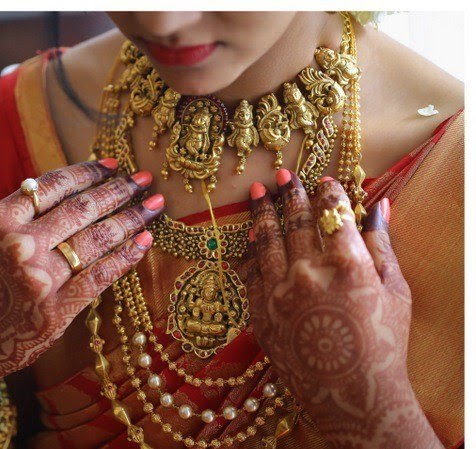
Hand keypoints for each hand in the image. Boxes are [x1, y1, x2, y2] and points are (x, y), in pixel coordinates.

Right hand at [0, 159, 163, 447]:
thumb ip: (31, 214)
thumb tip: (86, 184)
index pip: (54, 185)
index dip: (88, 171)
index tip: (112, 164)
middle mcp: (18, 246)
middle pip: (81, 208)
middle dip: (118, 190)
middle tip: (143, 179)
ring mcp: (39, 279)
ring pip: (97, 238)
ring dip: (131, 217)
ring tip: (153, 204)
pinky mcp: (57, 310)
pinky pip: (101, 275)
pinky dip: (127, 256)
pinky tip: (145, 240)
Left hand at [245, 170, 442, 447]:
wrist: (350, 396)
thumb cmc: (383, 345)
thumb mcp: (395, 293)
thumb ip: (382, 246)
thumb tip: (379, 207)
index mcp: (347, 264)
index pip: (332, 213)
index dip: (328, 192)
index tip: (322, 180)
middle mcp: (308, 273)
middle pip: (296, 221)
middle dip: (290, 194)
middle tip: (282, 175)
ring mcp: (279, 294)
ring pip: (266, 241)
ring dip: (262, 213)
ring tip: (257, 192)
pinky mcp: (261, 313)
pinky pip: (250, 273)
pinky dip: (250, 252)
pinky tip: (248, 238)